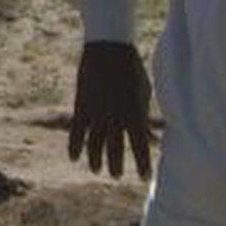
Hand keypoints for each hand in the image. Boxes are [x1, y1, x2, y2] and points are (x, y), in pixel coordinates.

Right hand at [68, 41, 152, 178]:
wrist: (109, 48)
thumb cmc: (132, 69)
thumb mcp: (144, 93)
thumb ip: (145, 117)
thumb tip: (151, 137)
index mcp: (135, 114)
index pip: (140, 148)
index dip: (143, 165)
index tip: (144, 177)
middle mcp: (115, 118)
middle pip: (115, 150)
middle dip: (116, 166)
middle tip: (116, 175)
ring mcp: (97, 113)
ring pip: (94, 145)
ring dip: (96, 161)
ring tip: (97, 170)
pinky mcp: (81, 106)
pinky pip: (76, 132)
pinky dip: (75, 146)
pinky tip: (74, 158)